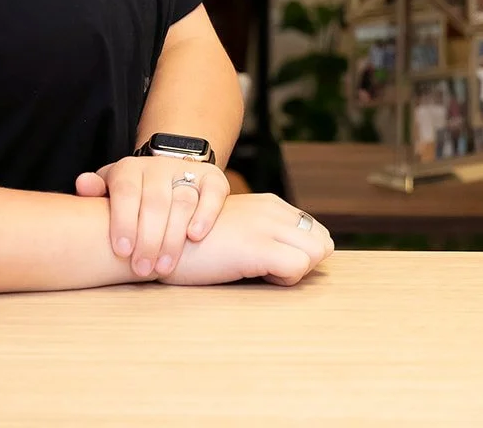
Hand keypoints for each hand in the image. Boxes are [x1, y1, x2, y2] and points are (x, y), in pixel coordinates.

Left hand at [74, 155, 228, 278]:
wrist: (170, 175)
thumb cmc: (133, 196)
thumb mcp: (111, 192)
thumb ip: (96, 191)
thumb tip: (82, 184)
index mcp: (129, 169)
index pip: (126, 191)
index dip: (123, 220)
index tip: (122, 251)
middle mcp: (158, 167)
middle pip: (154, 201)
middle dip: (148, 239)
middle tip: (142, 270)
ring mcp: (187, 172)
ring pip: (182, 201)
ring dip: (173, 237)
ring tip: (164, 267)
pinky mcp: (212, 179)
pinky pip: (211, 193)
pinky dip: (205, 214)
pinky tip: (195, 236)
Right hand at [159, 192, 333, 286]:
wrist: (160, 242)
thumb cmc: (196, 244)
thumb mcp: (236, 228)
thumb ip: (264, 234)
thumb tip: (297, 257)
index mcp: (269, 203)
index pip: (314, 231)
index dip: (301, 253)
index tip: (274, 262)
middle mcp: (271, 208)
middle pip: (322, 241)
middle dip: (306, 262)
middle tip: (272, 270)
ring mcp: (265, 225)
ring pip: (317, 251)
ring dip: (297, 270)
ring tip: (263, 272)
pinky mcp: (258, 246)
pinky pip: (299, 267)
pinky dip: (285, 280)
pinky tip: (254, 275)